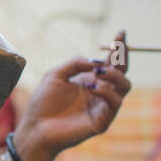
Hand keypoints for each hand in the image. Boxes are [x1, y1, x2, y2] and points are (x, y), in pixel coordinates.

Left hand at [12, 29, 131, 160]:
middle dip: (122, 58)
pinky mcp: (102, 120)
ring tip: (99, 73)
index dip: (118, 48)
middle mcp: (101, 92)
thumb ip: (76, 63)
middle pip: (122, 72)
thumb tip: (96, 61)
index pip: (111, 62)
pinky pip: (115, 104)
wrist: (36, 127)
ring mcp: (103, 106)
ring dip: (115, 76)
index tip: (121, 33)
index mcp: (91, 80)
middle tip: (116, 50)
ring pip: (125, 87)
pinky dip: (107, 92)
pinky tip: (92, 88)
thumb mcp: (57, 75)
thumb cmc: (44, 102)